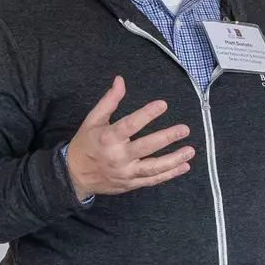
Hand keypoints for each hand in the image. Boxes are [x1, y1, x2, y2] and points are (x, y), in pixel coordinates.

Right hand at [65, 77, 194, 199]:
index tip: (163, 104)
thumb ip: (109, 101)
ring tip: (190, 151)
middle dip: (167, 138)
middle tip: (184, 129)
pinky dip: (169, 174)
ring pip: (153, 168)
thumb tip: (120, 80)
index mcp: (108, 138)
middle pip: (146, 147)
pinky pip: (152, 180)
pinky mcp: (130, 184)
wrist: (74, 176)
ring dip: (174, 160)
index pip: (130, 125)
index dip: (147, 114)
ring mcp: (126, 172)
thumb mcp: (93, 120)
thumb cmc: (85, 144)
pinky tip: (184, 166)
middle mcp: (118, 157)